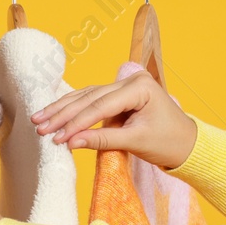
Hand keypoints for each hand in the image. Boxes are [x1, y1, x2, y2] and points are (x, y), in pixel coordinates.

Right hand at [30, 70, 197, 168]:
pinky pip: (91, 99)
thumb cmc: (167, 142)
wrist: (186, 143)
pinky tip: (54, 113)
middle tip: (40, 127)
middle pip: (89, 97)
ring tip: (39, 120)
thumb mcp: (135, 141)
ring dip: (62, 109)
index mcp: (140, 87)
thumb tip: (70, 142)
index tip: (57, 137)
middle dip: (63, 114)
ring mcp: (124, 86)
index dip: (76, 123)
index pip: (100, 106)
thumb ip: (102, 140)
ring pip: (86, 96)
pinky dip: (72, 108)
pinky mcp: (118, 95)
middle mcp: (131, 81)